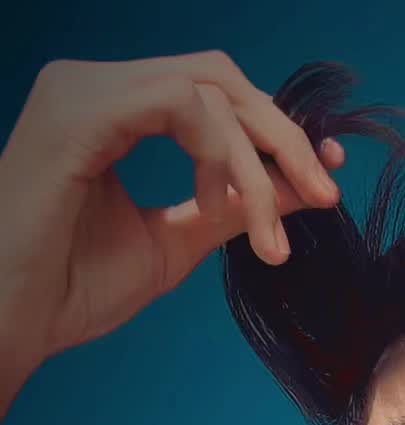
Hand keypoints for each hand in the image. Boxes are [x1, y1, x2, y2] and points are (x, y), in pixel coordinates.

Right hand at [0, 52, 345, 411]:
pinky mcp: (81, 109)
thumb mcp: (174, 242)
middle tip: (325, 194)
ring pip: (209, 89)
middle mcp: (97, 85)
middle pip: (220, 78)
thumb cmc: (72, 288)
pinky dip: (220, 152)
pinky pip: (181, 103)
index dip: (277, 129)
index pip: (214, 94)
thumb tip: (300, 189)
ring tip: (268, 230)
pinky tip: (221, 203)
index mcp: (114, 110)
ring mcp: (84, 90)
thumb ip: (231, 208)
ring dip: (258, 159)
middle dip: (283, 136)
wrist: (13, 318)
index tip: (326, 177)